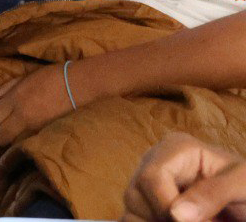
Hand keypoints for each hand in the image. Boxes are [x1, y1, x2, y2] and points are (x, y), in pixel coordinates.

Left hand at [0, 63, 74, 145]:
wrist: (79, 85)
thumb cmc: (51, 76)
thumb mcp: (24, 77)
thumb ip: (4, 89)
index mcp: (15, 100)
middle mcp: (23, 117)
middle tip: (1, 128)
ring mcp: (36, 128)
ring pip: (13, 145)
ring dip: (12, 140)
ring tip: (15, 132)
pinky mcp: (48, 135)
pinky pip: (29, 144)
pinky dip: (26, 142)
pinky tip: (28, 135)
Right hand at [123, 133, 245, 221]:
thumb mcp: (242, 185)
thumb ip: (214, 193)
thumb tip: (177, 213)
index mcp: (176, 149)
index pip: (151, 177)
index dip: (165, 205)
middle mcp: (155, 164)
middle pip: (134, 195)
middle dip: (163, 218)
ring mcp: (148, 187)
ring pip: (130, 211)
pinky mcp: (148, 207)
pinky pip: (132, 220)